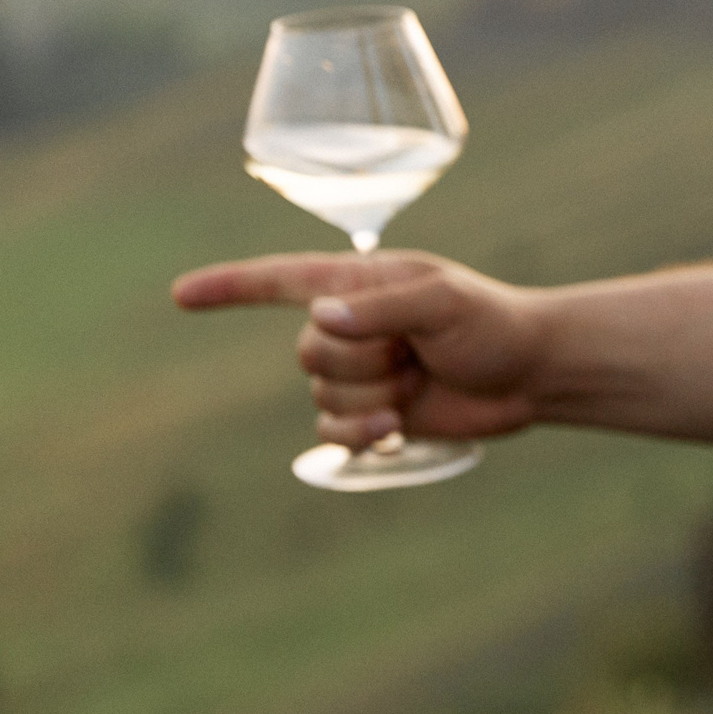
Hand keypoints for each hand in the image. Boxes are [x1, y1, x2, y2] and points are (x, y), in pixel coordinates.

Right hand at [172, 251, 548, 446]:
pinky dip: (360, 432)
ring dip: (373, 396)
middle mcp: (349, 324)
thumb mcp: (442, 302)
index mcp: (357, 283)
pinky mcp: (371, 413)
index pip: (279, 281)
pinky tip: (397, 425)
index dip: (229, 287)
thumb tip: (320, 318)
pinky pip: (331, 432)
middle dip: (362, 361)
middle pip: (308, 353)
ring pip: (322, 395)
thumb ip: (381, 308)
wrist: (530, 374)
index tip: (181, 295)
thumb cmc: (492, 323)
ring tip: (421, 377)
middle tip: (418, 351)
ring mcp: (358, 372)